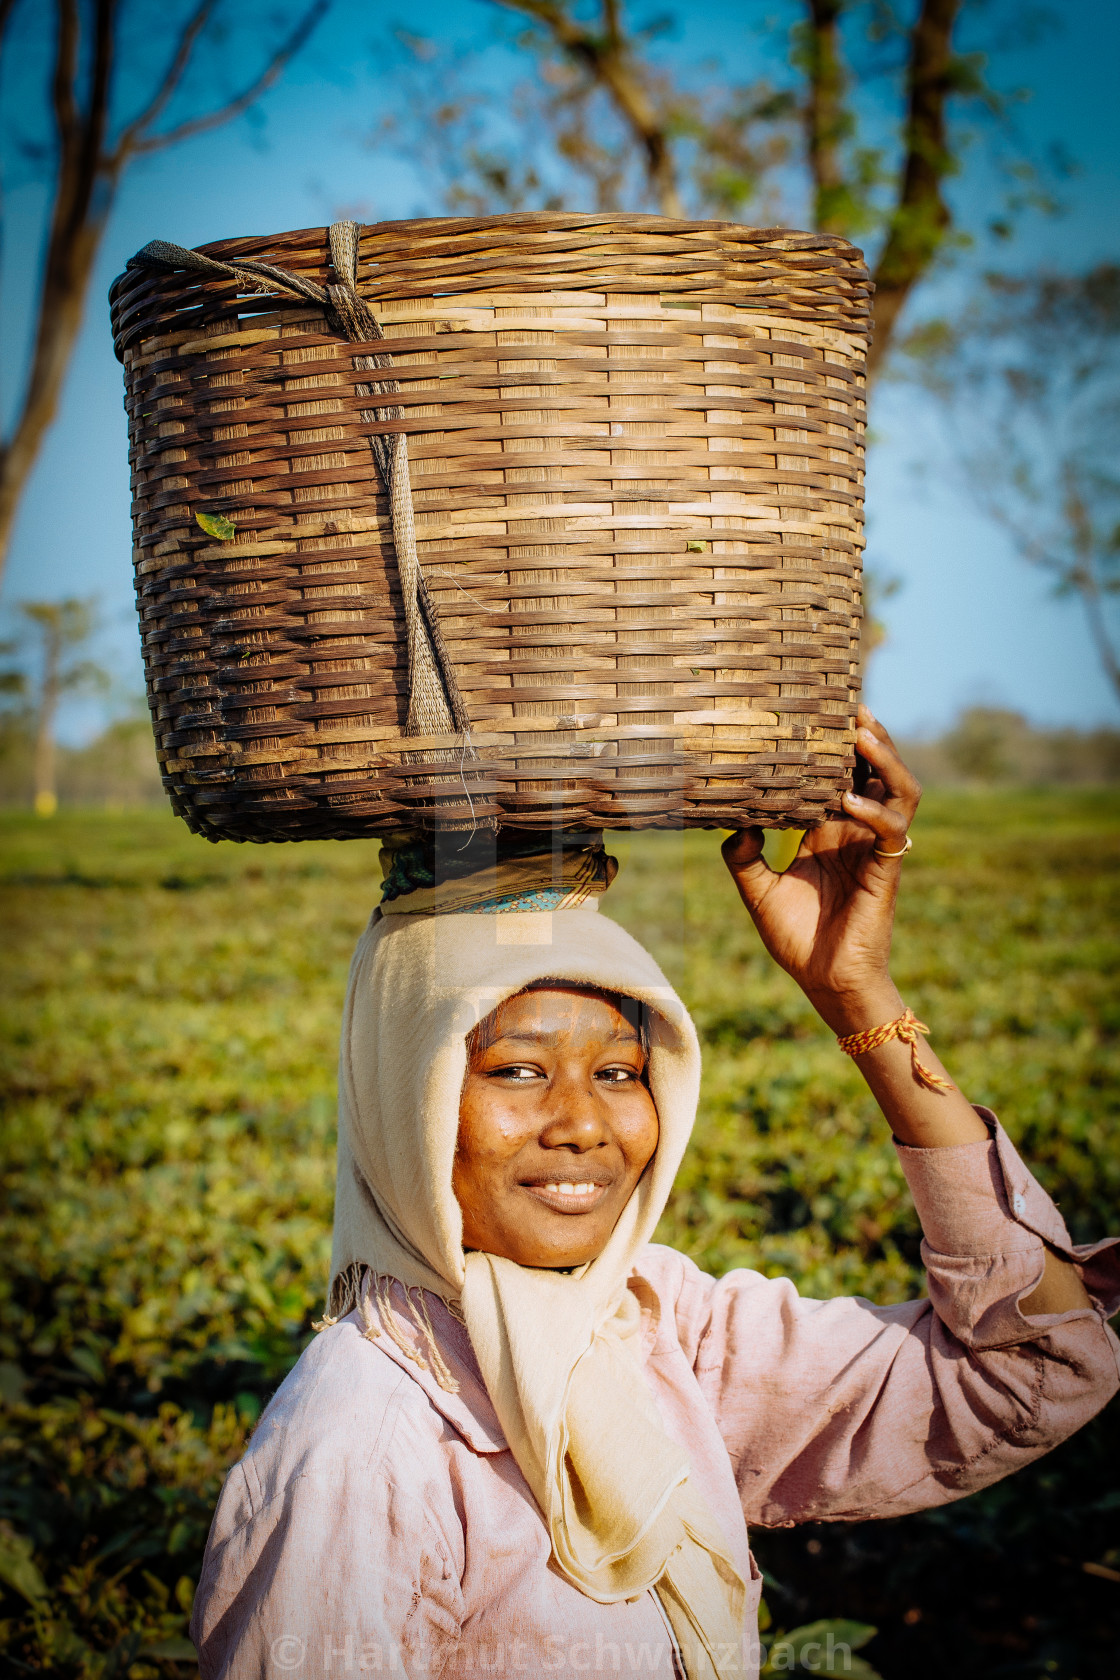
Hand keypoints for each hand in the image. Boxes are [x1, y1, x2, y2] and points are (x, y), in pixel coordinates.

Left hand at [722, 706, 919, 1034]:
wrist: (824, 982)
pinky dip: (875, 811)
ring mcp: (874, 848)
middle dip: (869, 736)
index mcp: (828, 831)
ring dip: (885, 760)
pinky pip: (891, 831)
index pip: (838, 774)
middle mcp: (855, 832)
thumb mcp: (758, 891)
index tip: (816, 710)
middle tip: (850, 704)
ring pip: (899, 789)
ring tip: (861, 734)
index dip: (834, 745)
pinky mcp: (885, 870)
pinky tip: (849, 801)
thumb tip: (731, 821)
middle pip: (875, 770)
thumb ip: (742, 855)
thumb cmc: (797, 938)